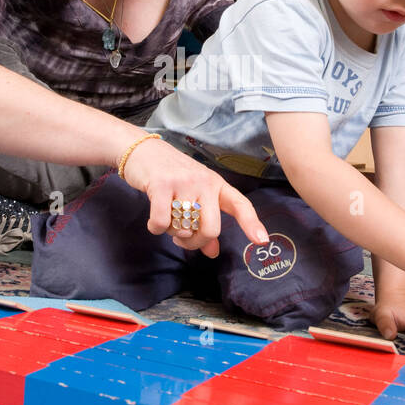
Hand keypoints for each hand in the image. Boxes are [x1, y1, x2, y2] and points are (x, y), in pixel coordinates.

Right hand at [119, 137, 268, 257]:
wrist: (143, 151)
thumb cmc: (171, 177)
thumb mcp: (193, 196)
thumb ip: (204, 224)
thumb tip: (212, 252)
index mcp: (216, 184)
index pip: (240, 204)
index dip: (252, 223)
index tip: (262, 240)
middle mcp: (204, 182)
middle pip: (211, 228)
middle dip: (195, 243)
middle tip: (183, 240)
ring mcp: (183, 182)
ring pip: (184, 229)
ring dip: (172, 233)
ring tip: (167, 222)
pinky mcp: (161, 185)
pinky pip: (162, 223)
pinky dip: (156, 229)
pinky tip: (154, 222)